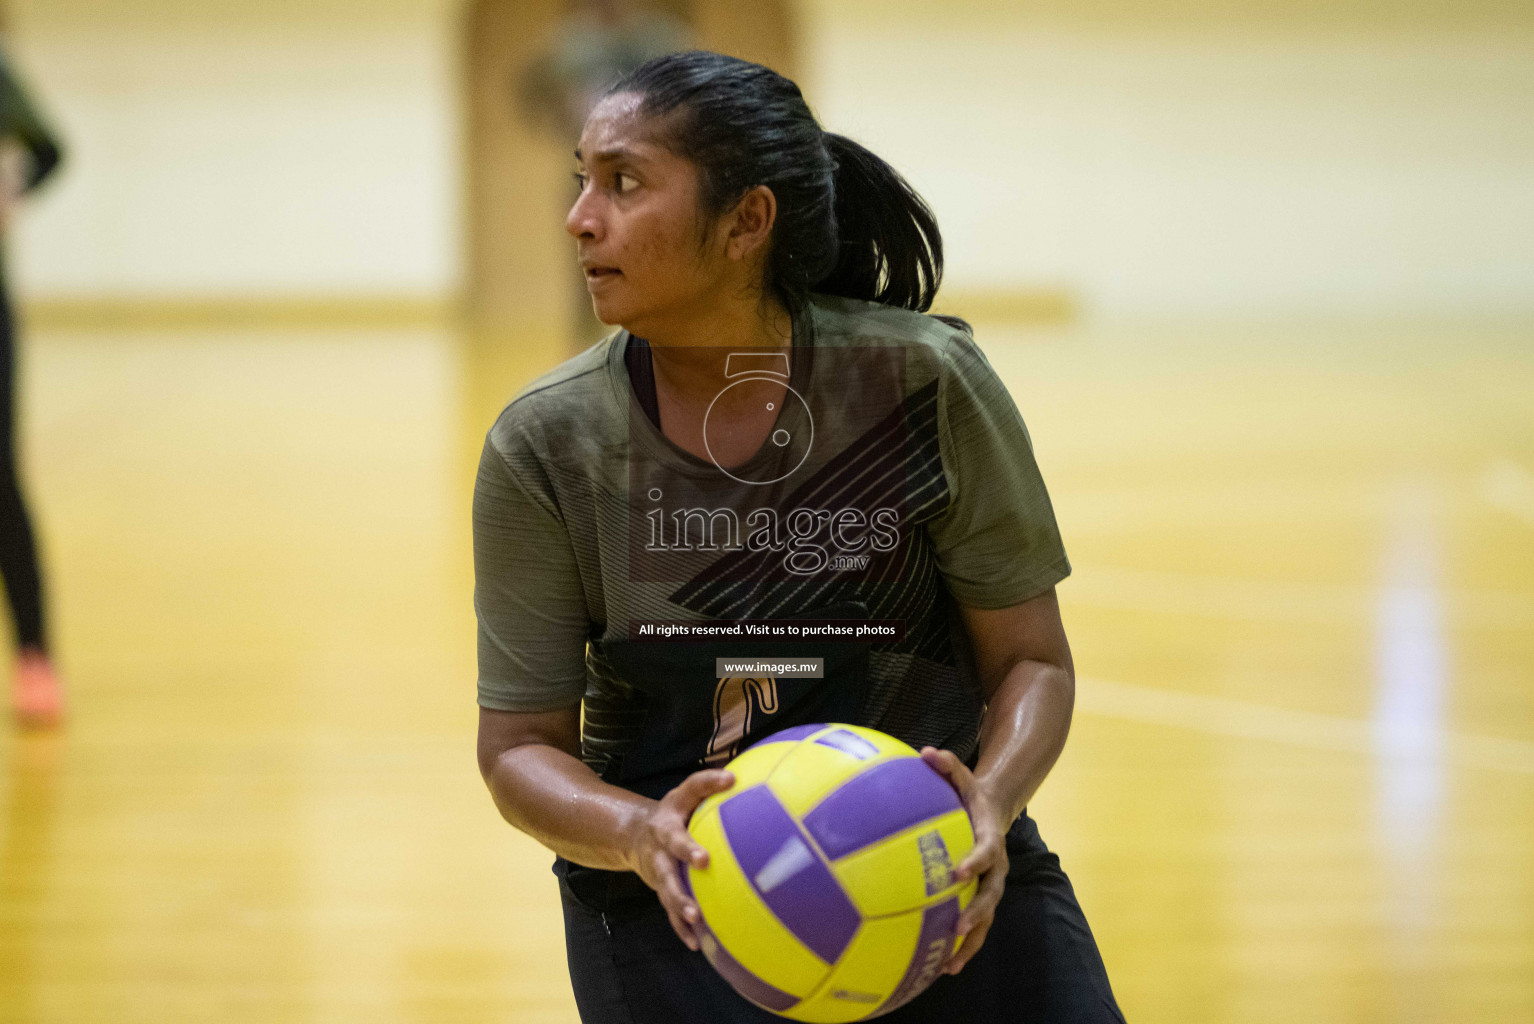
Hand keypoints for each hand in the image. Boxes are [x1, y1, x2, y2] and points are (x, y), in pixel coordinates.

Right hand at [622, 768, 735, 950]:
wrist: (632, 835)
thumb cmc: (674, 813)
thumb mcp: (687, 796)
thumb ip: (710, 787)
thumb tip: (742, 775)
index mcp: (672, 811)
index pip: (691, 789)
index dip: (709, 782)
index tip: (730, 780)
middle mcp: (661, 838)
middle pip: (672, 844)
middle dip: (686, 851)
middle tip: (703, 861)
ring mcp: (657, 865)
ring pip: (666, 884)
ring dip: (679, 901)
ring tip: (696, 917)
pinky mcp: (659, 887)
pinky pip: (669, 910)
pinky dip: (681, 927)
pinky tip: (697, 944)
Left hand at [920, 747, 1008, 975]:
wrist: (993, 812)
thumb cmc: (970, 795)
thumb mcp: (963, 777)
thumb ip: (948, 764)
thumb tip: (925, 751)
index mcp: (991, 839)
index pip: (987, 852)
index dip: (976, 862)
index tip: (959, 872)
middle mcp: (996, 868)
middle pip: (991, 894)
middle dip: (977, 911)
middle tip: (959, 925)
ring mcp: (990, 887)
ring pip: (986, 919)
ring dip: (971, 941)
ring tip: (951, 964)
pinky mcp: (980, 899)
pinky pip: (974, 927)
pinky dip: (962, 947)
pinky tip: (941, 967)